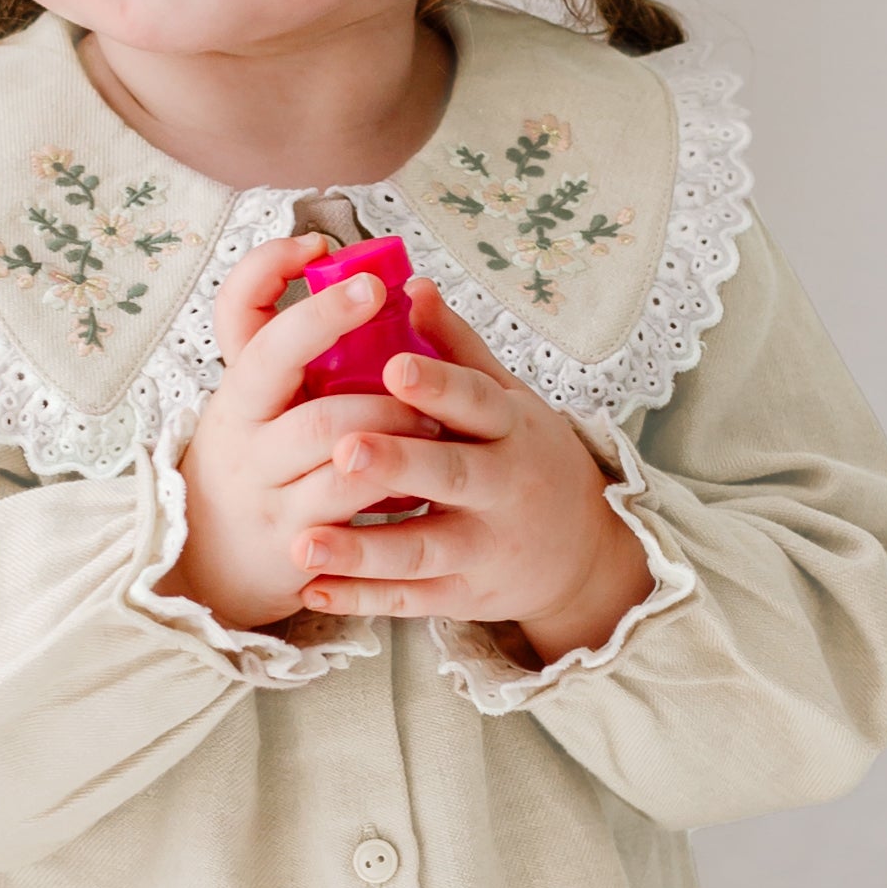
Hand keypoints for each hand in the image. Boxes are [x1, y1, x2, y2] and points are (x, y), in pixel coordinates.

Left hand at [173, 253, 652, 657]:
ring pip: (422, 549)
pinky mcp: (463, 595)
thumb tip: (413, 287)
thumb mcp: (509, 401)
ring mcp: (483, 547)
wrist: (582, 553)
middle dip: (399, 465)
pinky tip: (314, 590)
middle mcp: (503, 488)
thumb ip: (459, 351)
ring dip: (363, 548)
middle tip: (344, 449)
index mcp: (512, 429)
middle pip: (451, 476)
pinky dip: (362, 598)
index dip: (439, 385)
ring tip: (304, 541)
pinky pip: (409, 600)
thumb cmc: (529, 457)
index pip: (476, 402)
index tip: (395, 364)